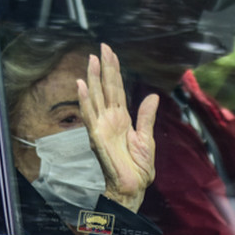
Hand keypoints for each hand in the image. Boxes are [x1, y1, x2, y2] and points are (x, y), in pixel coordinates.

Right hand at [77, 43, 158, 212]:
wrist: (133, 187)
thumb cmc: (138, 168)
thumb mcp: (146, 138)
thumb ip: (146, 117)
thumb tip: (152, 96)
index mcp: (121, 119)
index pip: (117, 89)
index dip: (114, 71)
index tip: (111, 53)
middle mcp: (109, 119)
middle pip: (106, 88)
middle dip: (104, 67)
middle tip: (102, 47)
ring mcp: (101, 126)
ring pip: (96, 97)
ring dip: (93, 78)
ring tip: (91, 59)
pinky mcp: (96, 136)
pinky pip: (89, 115)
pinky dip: (85, 99)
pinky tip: (82, 85)